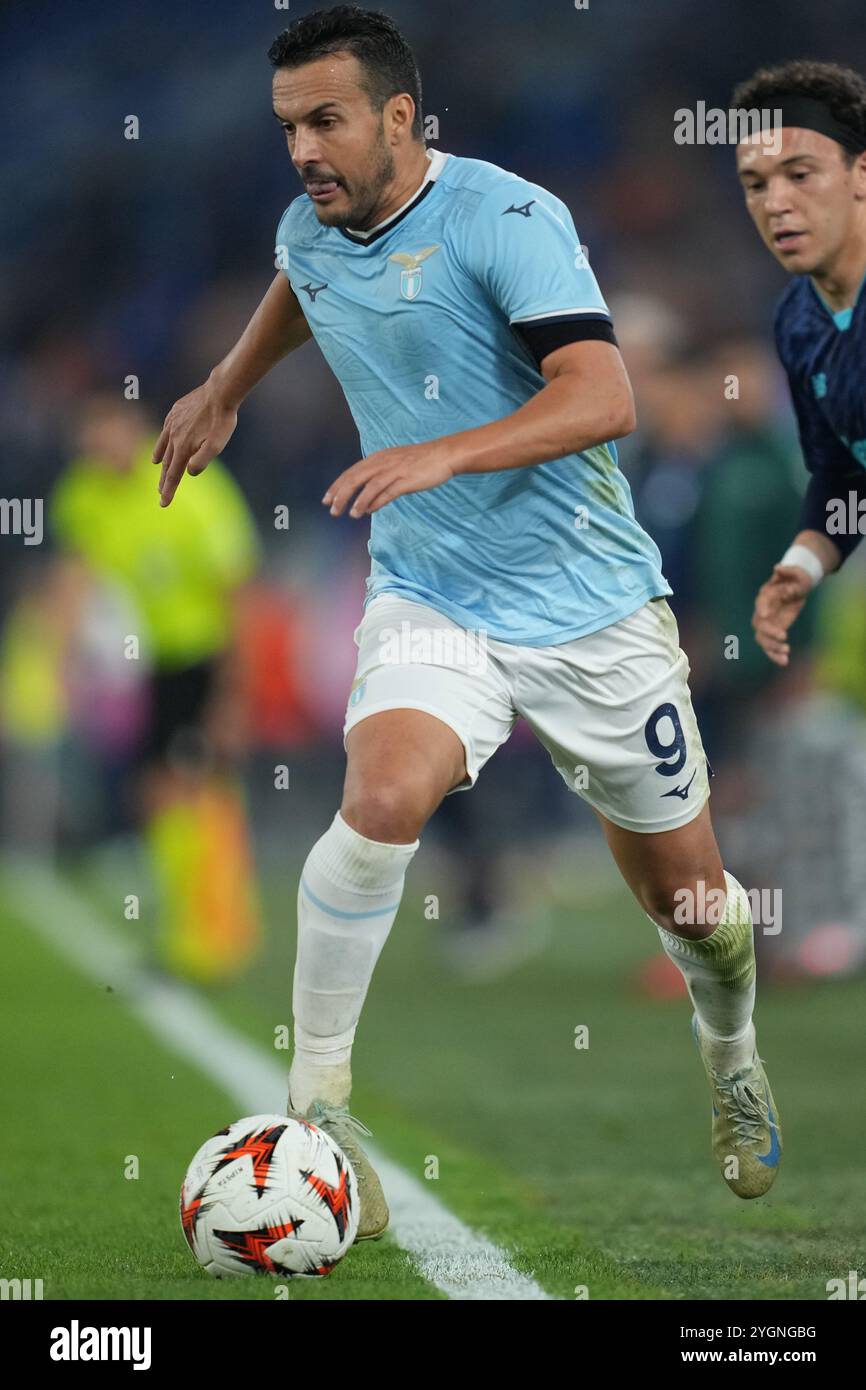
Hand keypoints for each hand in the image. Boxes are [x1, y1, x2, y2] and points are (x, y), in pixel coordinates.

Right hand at [152, 378, 237, 506]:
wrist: (219, 392)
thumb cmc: (222, 420)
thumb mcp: (217, 445)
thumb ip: (201, 461)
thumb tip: (188, 472)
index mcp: (183, 448)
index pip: (173, 475)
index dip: (169, 491)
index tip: (163, 504)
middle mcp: (174, 436)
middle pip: (166, 463)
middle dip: (163, 480)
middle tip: (160, 492)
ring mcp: (173, 423)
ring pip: (163, 445)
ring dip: (159, 459)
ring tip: (155, 466)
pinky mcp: (175, 412)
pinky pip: (165, 430)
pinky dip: (162, 439)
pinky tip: (164, 440)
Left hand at [322, 441, 455, 517]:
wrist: (444, 454)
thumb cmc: (421, 461)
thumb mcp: (396, 466)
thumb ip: (380, 480)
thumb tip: (367, 504)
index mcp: (378, 458)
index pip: (351, 472)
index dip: (337, 486)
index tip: (327, 499)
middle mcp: (383, 462)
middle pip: (355, 478)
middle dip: (341, 495)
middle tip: (332, 510)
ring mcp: (395, 470)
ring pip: (369, 486)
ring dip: (357, 501)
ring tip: (350, 514)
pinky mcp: (406, 480)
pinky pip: (387, 492)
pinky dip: (375, 502)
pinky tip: (367, 511)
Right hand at [751, 564, 811, 666]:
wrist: (797, 587)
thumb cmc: (796, 579)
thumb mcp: (797, 573)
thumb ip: (788, 572)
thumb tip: (778, 568)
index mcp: (766, 596)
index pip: (761, 603)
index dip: (762, 609)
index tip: (766, 615)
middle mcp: (763, 611)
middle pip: (759, 625)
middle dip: (769, 633)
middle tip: (784, 637)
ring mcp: (767, 624)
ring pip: (763, 639)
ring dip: (772, 648)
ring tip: (786, 654)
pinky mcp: (774, 633)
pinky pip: (771, 646)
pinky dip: (775, 655)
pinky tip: (784, 662)